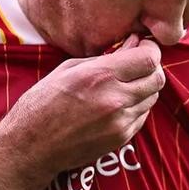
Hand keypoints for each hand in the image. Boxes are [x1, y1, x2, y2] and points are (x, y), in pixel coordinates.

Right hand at [0, 35, 164, 180]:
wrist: (31, 147)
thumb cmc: (43, 102)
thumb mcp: (70, 68)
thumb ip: (106, 56)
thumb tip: (133, 43)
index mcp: (100, 76)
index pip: (149, 58)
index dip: (150, 49)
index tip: (142, 45)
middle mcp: (115, 99)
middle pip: (157, 78)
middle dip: (151, 67)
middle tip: (136, 63)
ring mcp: (120, 123)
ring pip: (152, 98)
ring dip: (144, 87)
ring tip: (124, 82)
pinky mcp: (121, 139)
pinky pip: (142, 116)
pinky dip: (136, 106)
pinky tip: (117, 102)